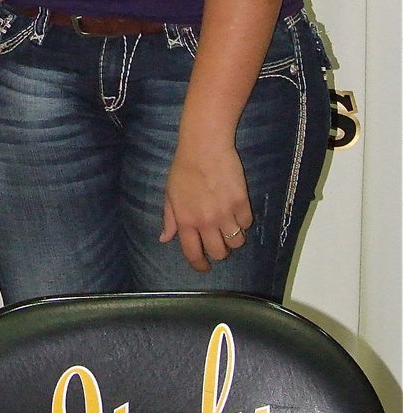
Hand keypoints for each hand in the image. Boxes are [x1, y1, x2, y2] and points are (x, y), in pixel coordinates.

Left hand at [160, 142, 252, 271]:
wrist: (205, 146)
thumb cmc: (184, 168)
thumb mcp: (170, 193)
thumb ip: (170, 219)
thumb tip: (165, 239)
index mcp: (186, 220)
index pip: (193, 254)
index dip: (200, 265)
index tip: (205, 267)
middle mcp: (206, 221)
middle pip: (219, 253)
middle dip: (219, 251)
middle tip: (219, 241)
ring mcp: (225, 213)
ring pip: (236, 242)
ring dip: (233, 238)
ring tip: (229, 226)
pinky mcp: (241, 203)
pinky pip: (247, 224)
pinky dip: (243, 221)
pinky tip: (237, 210)